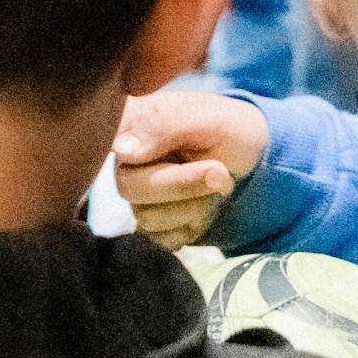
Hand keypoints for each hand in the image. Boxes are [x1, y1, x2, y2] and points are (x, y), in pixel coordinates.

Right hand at [112, 86, 268, 249]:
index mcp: (130, 123)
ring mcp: (135, 193)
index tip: (192, 160)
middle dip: (184, 185)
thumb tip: (122, 150)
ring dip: (192, 207)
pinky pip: (160, 240)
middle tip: (220, 173)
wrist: (251, 161)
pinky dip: (191, 227)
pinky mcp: (149, 224)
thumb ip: (163, 126)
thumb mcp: (207, 117)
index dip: (147, 160)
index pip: (107, 144)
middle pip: (130, 188)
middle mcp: (123, 160)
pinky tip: (203, 208)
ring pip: (147, 218)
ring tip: (213, 186)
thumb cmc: (228, 130)